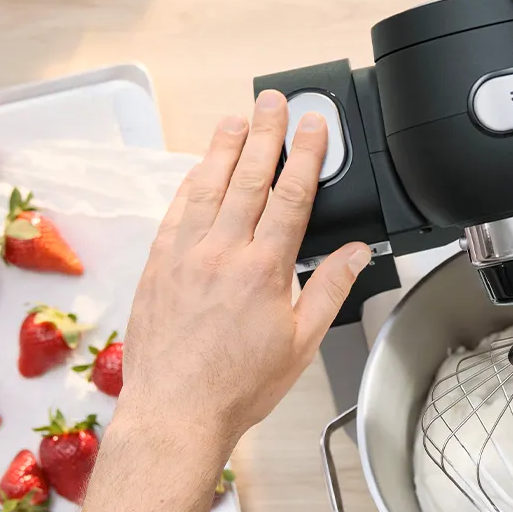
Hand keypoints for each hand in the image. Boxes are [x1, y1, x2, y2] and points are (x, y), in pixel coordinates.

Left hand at [118, 91, 370, 457]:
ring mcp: (184, 255)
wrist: (176, 411)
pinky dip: (189, 183)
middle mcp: (221, 253)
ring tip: (235, 118)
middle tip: (273, 100)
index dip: (306, 155)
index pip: (291, 196)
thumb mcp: (301, 343)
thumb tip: (355, 253)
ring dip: (223, 147)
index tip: (314, 126)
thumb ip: (328, 289)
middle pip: (248, 177)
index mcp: (264, 270)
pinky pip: (176, 211)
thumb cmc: (238, 386)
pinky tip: (198, 169)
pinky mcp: (157, 266)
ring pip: (207, 186)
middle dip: (264, 134)